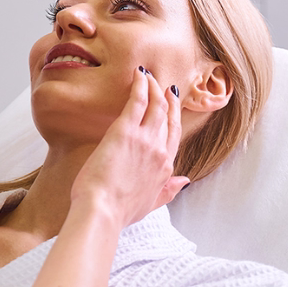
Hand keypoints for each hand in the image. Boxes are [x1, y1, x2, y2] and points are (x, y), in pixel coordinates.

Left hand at [71, 66, 188, 227]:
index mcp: (165, 168)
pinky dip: (140, 86)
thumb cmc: (119, 211)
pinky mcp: (126, 131)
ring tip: (148, 76)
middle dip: (167, 99)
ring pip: (156, 105)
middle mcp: (160, 150)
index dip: (174, 118)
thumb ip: (168, 191)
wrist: (102, 210)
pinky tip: (139, 75)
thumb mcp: (151, 204)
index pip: (174, 136)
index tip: (172, 105)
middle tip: (165, 86)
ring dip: (154, 88)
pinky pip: (137, 101)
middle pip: (168, 117)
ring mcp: (146, 139)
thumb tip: (184, 181)